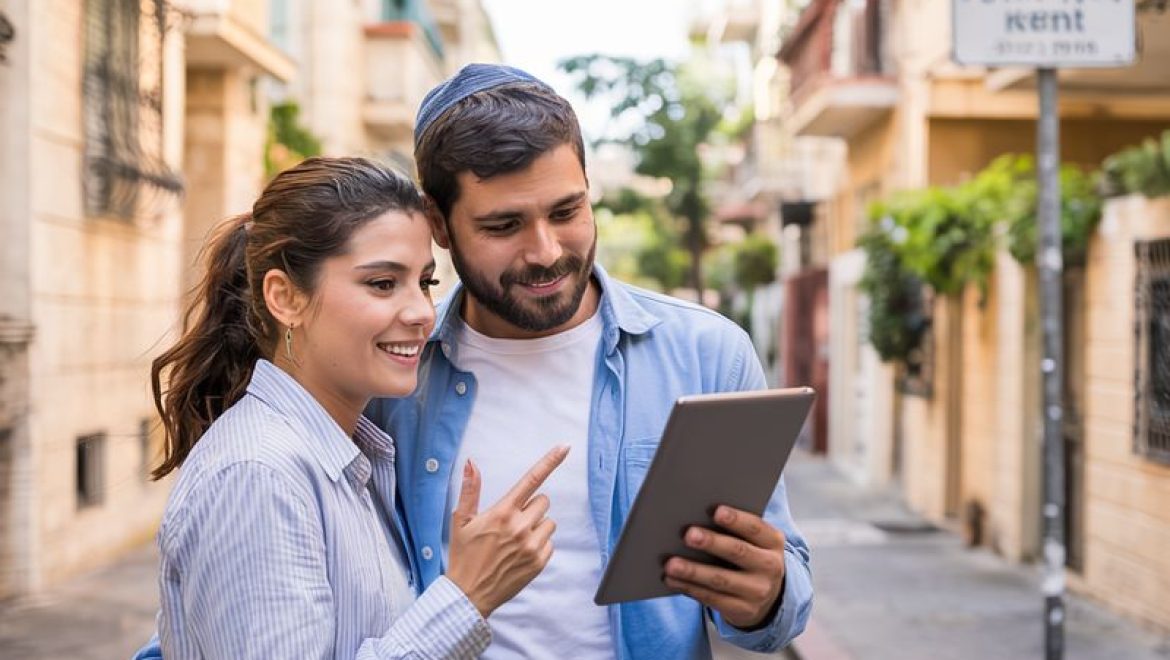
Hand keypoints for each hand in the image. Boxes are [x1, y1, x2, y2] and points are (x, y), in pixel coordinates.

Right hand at [445, 445, 568, 617]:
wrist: (469, 594)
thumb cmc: (463, 556)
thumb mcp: (461, 521)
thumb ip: (470, 490)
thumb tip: (471, 462)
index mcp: (502, 512)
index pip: (531, 479)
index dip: (550, 461)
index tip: (565, 446)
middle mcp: (520, 526)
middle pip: (543, 501)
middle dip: (530, 507)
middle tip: (511, 522)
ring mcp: (531, 545)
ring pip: (549, 522)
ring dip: (536, 526)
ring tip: (515, 539)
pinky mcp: (538, 561)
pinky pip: (550, 542)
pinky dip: (539, 544)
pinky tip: (520, 553)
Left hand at [662, 505, 786, 628]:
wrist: (767, 595)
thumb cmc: (750, 556)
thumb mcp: (753, 541)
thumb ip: (734, 529)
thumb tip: (696, 516)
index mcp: (773, 542)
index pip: (755, 527)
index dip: (736, 519)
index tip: (716, 511)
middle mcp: (770, 566)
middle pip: (738, 552)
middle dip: (712, 543)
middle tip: (688, 534)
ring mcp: (758, 591)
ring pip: (721, 579)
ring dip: (693, 571)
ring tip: (671, 564)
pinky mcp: (742, 610)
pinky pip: (712, 598)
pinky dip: (689, 588)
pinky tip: (672, 579)